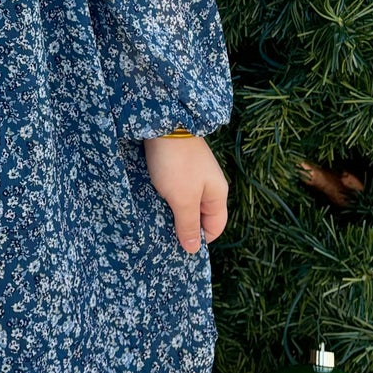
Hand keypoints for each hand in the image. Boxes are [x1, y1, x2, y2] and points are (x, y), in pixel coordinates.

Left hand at [143, 135, 228, 252]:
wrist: (165, 123)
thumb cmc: (176, 164)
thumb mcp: (183, 199)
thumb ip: (188, 224)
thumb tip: (193, 250)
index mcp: (217, 194)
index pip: (215, 227)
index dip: (199, 238)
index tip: (179, 243)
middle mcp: (209, 184)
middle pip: (201, 214)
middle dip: (184, 225)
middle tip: (164, 232)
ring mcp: (195, 173)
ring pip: (187, 202)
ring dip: (173, 210)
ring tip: (157, 216)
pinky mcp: (180, 164)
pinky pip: (177, 188)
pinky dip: (167, 196)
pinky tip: (155, 198)